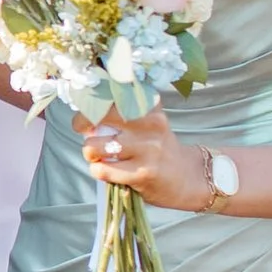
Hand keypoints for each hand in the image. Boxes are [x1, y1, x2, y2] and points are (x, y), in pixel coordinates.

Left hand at [76, 105, 198, 207]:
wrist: (188, 178)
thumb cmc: (157, 148)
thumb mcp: (148, 123)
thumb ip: (122, 114)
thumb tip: (85, 117)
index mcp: (150, 106)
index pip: (111, 94)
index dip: (90, 103)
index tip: (87, 112)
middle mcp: (150, 123)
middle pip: (98, 115)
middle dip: (82, 125)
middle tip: (88, 134)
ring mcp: (147, 149)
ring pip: (94, 145)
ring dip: (90, 153)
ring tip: (99, 156)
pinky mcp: (142, 173)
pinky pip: (102, 170)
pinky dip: (98, 171)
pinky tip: (107, 171)